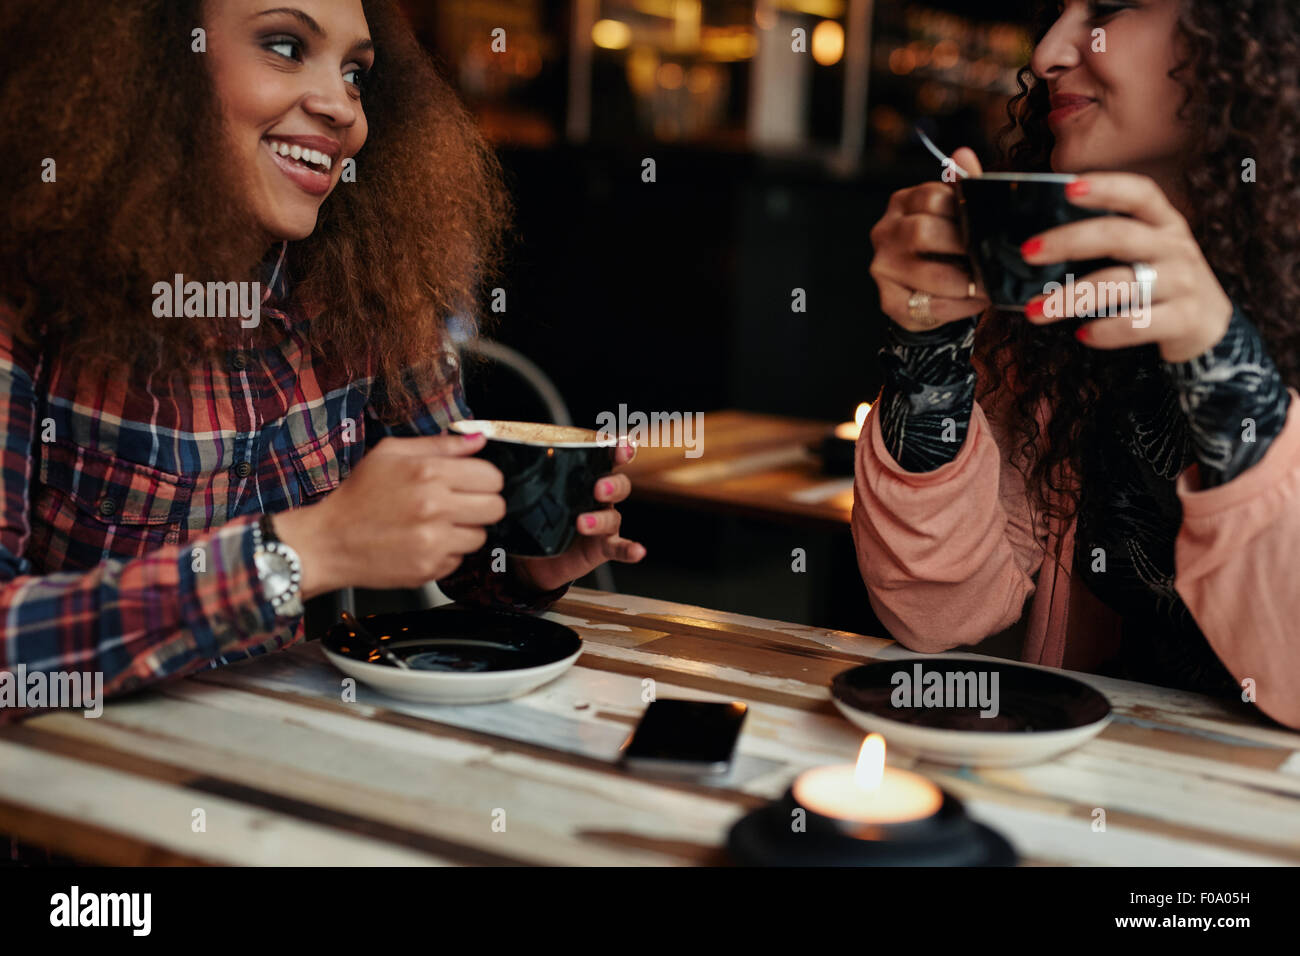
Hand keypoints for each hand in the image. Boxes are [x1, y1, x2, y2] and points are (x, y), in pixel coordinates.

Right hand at [274, 432, 505, 596]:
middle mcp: (434, 507)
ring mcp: (433, 541)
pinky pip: (460, 560)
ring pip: (481, 536)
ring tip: (435, 525)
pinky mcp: (429, 568)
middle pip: (496, 508)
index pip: (492, 477)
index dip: (484, 479)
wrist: (328, 542)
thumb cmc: (357, 496)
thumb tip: (479, 438)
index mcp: (428, 473)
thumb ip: (440, 445)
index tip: (471, 483)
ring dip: (464, 531)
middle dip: (481, 504)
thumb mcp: (390, 454)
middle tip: (459, 505)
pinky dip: (446, 553)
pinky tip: (422, 543)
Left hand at [512, 440, 645, 591]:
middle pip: (617, 485)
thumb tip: (490, 451)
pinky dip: (630, 549)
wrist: (532, 560)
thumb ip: (518, 475)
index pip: (605, 460)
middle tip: (596, 489)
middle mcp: (599, 499)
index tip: (620, 446)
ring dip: (601, 519)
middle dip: (611, 484)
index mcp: (584, 479)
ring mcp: (603, 524)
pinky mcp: (602, 548)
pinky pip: (619, 547)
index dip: (616, 451)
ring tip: (582, 523)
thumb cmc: (534, 519)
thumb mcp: (527, 494)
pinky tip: (637, 551)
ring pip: (613, 516)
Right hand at [869, 146, 990, 331]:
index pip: (931, 197)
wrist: (933, 295)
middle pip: (923, 232)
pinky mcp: (888, 301)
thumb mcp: (957, 215)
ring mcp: (882, 267)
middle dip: (963, 247)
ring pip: (929, 273)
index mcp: (902, 203)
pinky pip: (929, 305)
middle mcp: (885, 232)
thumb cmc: (949, 249)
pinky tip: (976, 302)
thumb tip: (962, 155)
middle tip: (990, 256)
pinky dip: (960, 306)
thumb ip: (963, 189)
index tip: (988, 226)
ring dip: (967, 281)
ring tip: (989, 284)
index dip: (963, 212)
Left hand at [1020, 173, 1232, 361]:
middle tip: (1028, 252)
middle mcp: (1175, 247)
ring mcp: (1182, 283)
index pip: (1140, 193)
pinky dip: (1105, 331)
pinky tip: (1082, 334)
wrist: (1209, 328)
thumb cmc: (1159, 285)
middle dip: (1068, 242)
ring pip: (1120, 284)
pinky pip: (1138, 323)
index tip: (1068, 187)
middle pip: (1119, 235)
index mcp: (1164, 223)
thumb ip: (1109, 243)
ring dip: (1071, 297)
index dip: (1106, 187)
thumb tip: (1039, 246)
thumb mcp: (1146, 254)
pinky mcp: (1184, 319)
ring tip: (1035, 310)